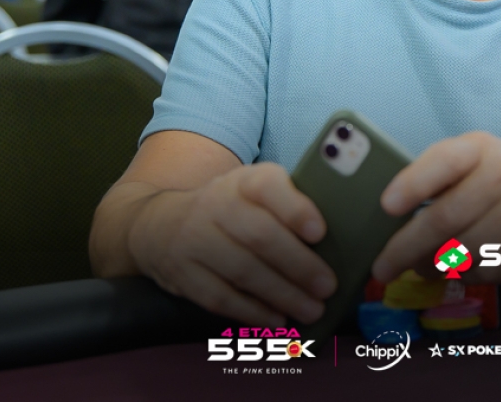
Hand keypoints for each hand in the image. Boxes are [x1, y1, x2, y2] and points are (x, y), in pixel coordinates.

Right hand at [127, 163, 336, 326]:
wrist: (158, 223)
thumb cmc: (229, 209)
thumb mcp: (253, 191)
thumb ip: (290, 205)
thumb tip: (342, 237)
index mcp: (243, 181)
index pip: (267, 186)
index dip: (294, 208)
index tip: (320, 231)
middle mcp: (216, 206)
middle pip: (259, 236)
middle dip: (298, 264)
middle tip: (328, 286)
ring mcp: (195, 241)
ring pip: (242, 270)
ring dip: (282, 294)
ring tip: (312, 309)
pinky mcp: (183, 275)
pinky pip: (221, 297)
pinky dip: (253, 311)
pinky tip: (278, 319)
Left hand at [371, 132, 500, 282]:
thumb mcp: (477, 153)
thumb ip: (439, 172)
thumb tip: (391, 209)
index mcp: (480, 150)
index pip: (445, 162)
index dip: (414, 184)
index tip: (387, 206)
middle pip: (446, 220)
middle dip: (406, 249)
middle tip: (382, 268)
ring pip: (463, 254)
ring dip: (430, 267)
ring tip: (416, 267)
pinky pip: (485, 272)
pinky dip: (462, 275)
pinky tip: (452, 268)